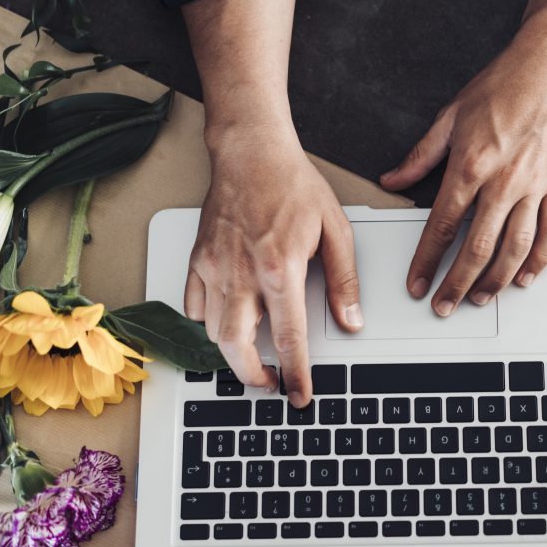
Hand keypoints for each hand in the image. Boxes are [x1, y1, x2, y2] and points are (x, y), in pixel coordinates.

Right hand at [185, 132, 362, 407]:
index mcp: (280, 269)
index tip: (300, 395)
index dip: (296, 374)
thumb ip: (344, 281)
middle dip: (252, 376)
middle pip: (237, 347)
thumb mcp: (336, 230)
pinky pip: (194, 305)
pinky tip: (227, 321)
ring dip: (232, 352)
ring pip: (213, 331)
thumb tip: (351, 320)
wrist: (251, 150)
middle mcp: (242, 273)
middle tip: (271, 383)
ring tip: (252, 357)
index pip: (289, 338)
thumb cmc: (292, 184)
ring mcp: (214, 267)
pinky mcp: (198, 258)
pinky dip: (208, 322)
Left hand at [380, 21, 546, 314]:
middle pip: (478, 248)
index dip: (426, 261)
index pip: (442, 226)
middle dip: (457, 283)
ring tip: (479, 298)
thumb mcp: (450, 116)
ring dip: (496, 281)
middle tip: (443, 305)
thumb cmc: (504, 85)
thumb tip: (393, 179)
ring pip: (516, 248)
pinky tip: (526, 277)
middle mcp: (504, 183)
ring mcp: (533, 188)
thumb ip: (420, 156)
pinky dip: (540, 260)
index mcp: (471, 166)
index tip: (416, 282)